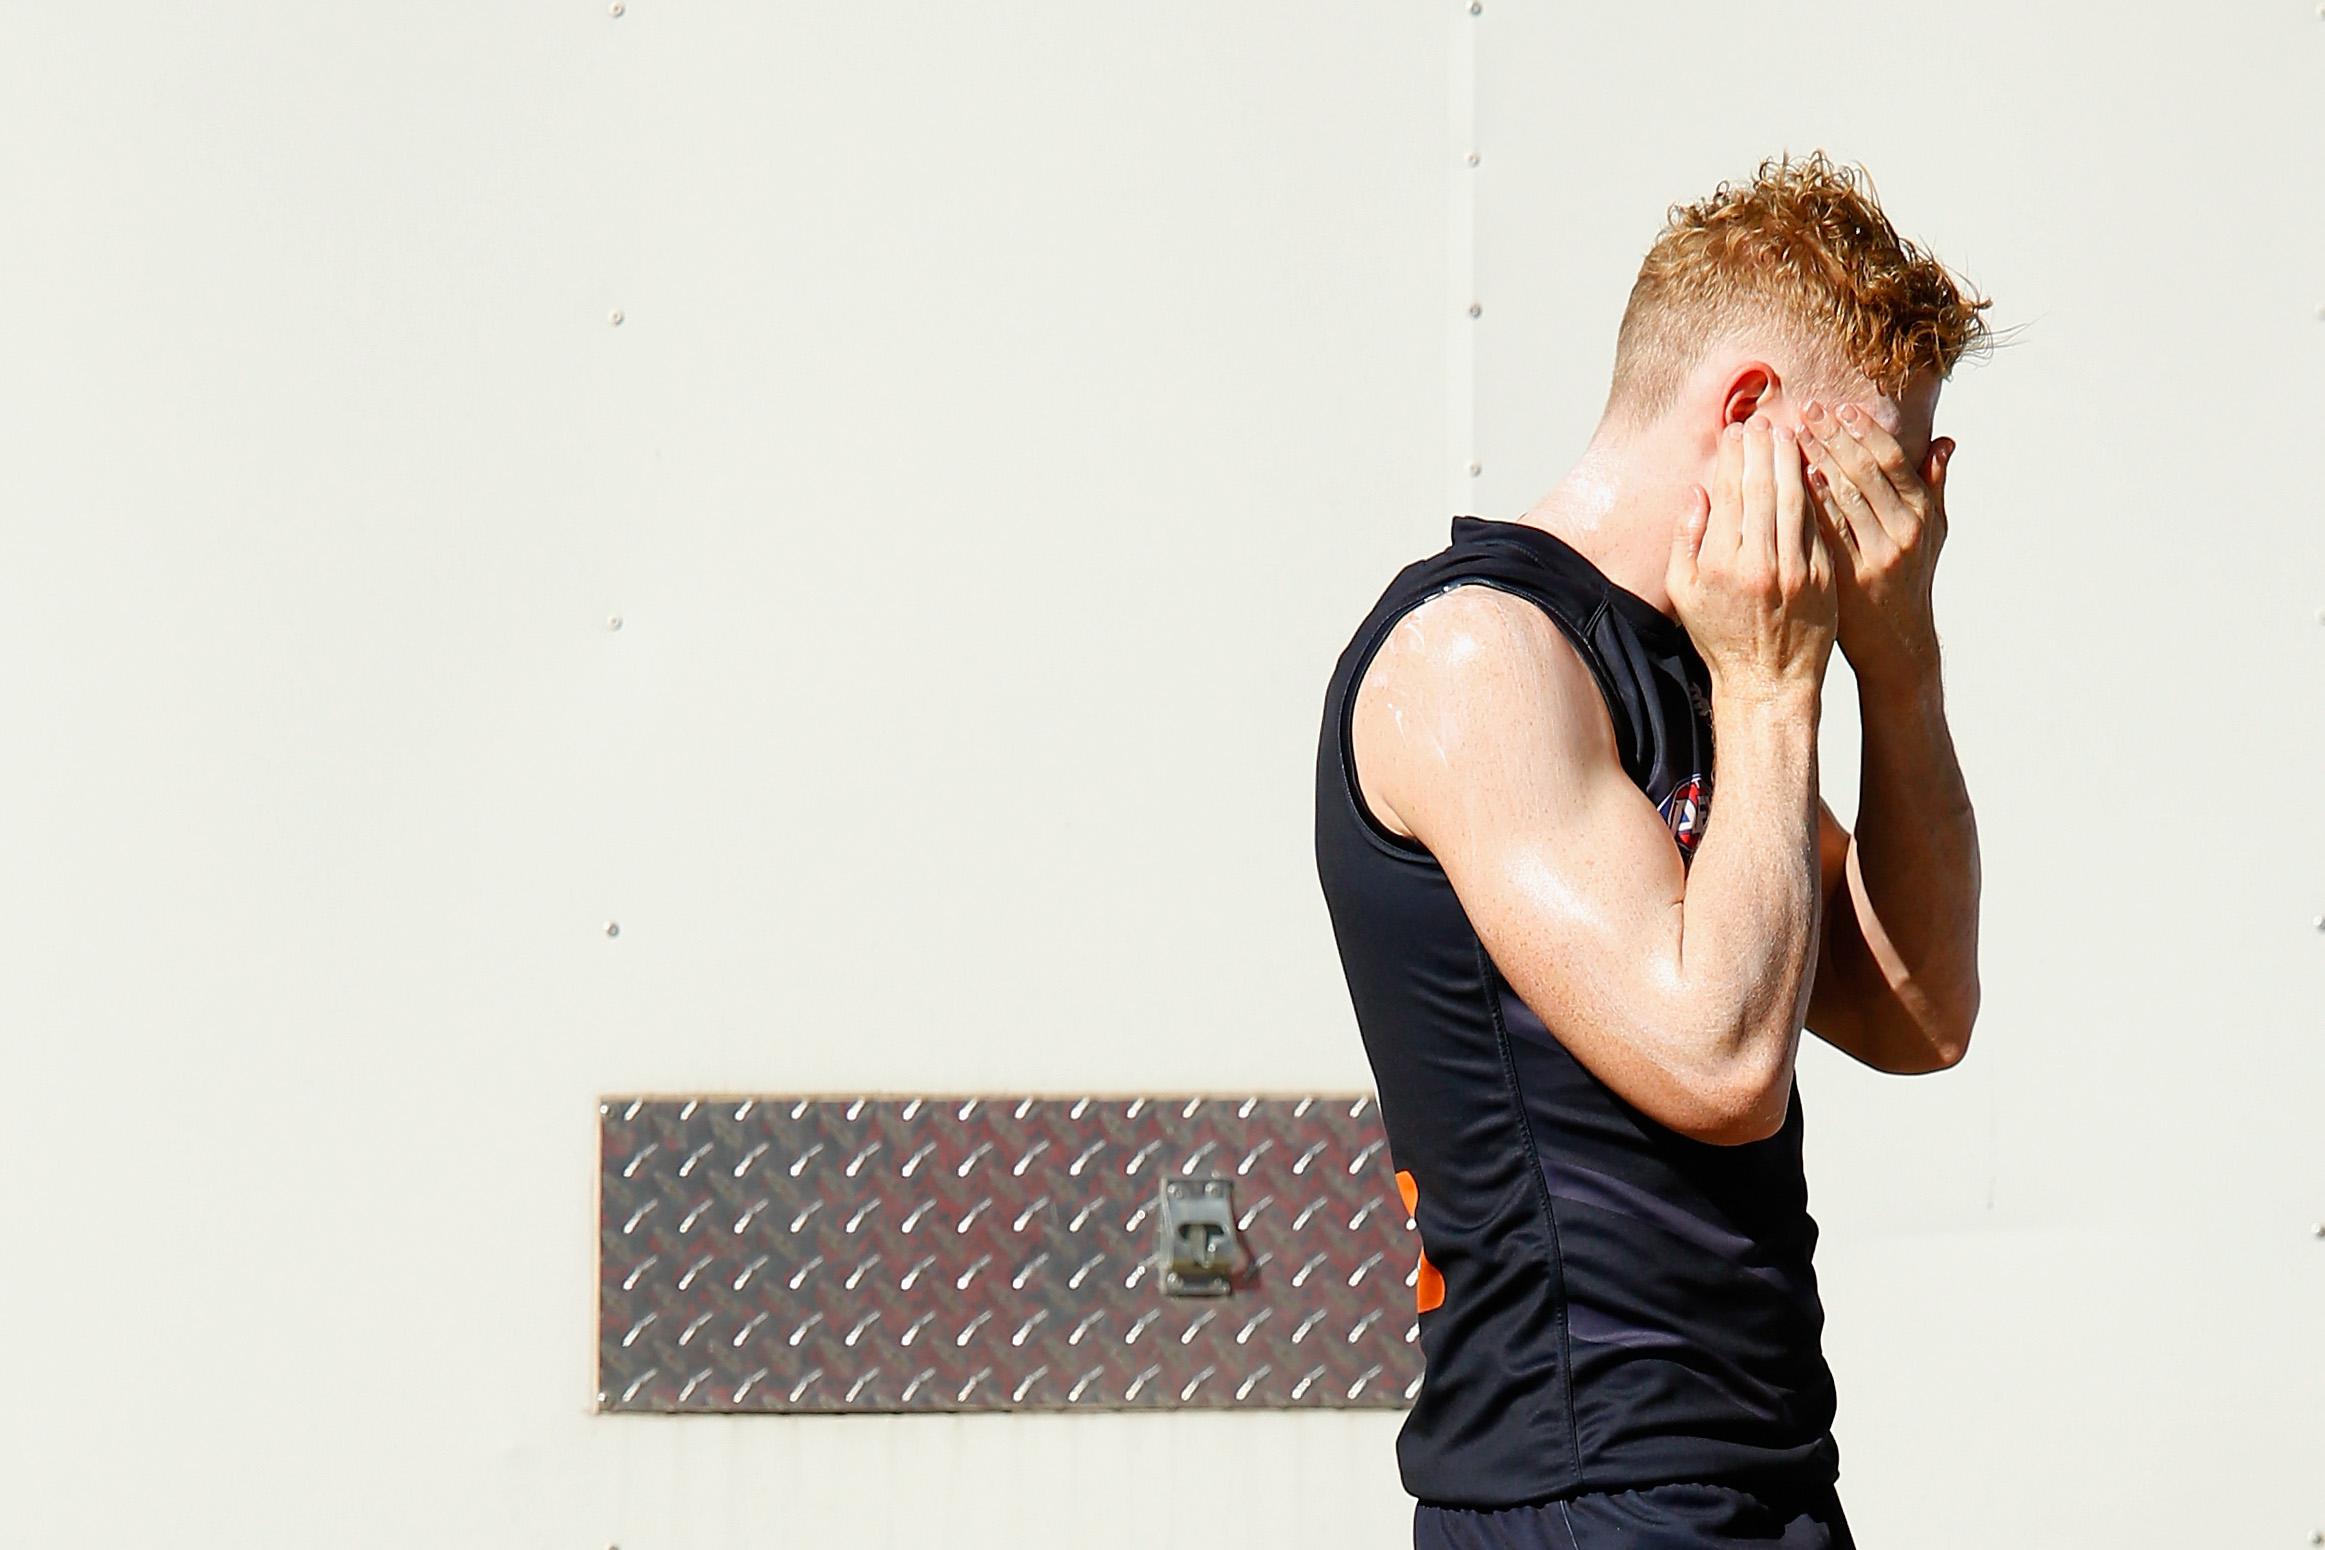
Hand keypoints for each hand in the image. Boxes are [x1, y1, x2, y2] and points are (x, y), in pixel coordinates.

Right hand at [1669, 415, 1836, 703]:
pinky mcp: (1822, 576)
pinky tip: (1813, 470)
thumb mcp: (1684, 592)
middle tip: (1764, 421)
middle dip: (1763, 448)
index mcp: (1721, 563)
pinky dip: (1816, 492)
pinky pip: (1819, 523)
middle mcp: (1759, 562)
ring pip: (1797, 499)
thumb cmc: (1720, 637)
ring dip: (1794, 461)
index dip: (1733, 456)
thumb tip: (1698, 490)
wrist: (1768, 682)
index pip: (1730, 492)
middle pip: (1765, 488)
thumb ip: (1686, 538)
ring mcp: (1795, 569)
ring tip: (1789, 434)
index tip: (1735, 432)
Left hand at [1797, 400, 1952, 686]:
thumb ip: (1934, 486)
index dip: (1865, 431)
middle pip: (1865, 473)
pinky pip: (1826, 532)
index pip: (1891, 461)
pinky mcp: (1850, 577)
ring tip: (1792, 435)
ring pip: (1844, 498)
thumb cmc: (1909, 578)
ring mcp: (1877, 555)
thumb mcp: (1933, 533)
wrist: (1895, 640)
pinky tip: (1792, 480)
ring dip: (1817, 461)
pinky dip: (1810, 503)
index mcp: (1922, 514)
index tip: (1839, 408)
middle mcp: (1904, 532)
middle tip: (1807, 410)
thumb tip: (1945, 441)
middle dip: (1835, 438)